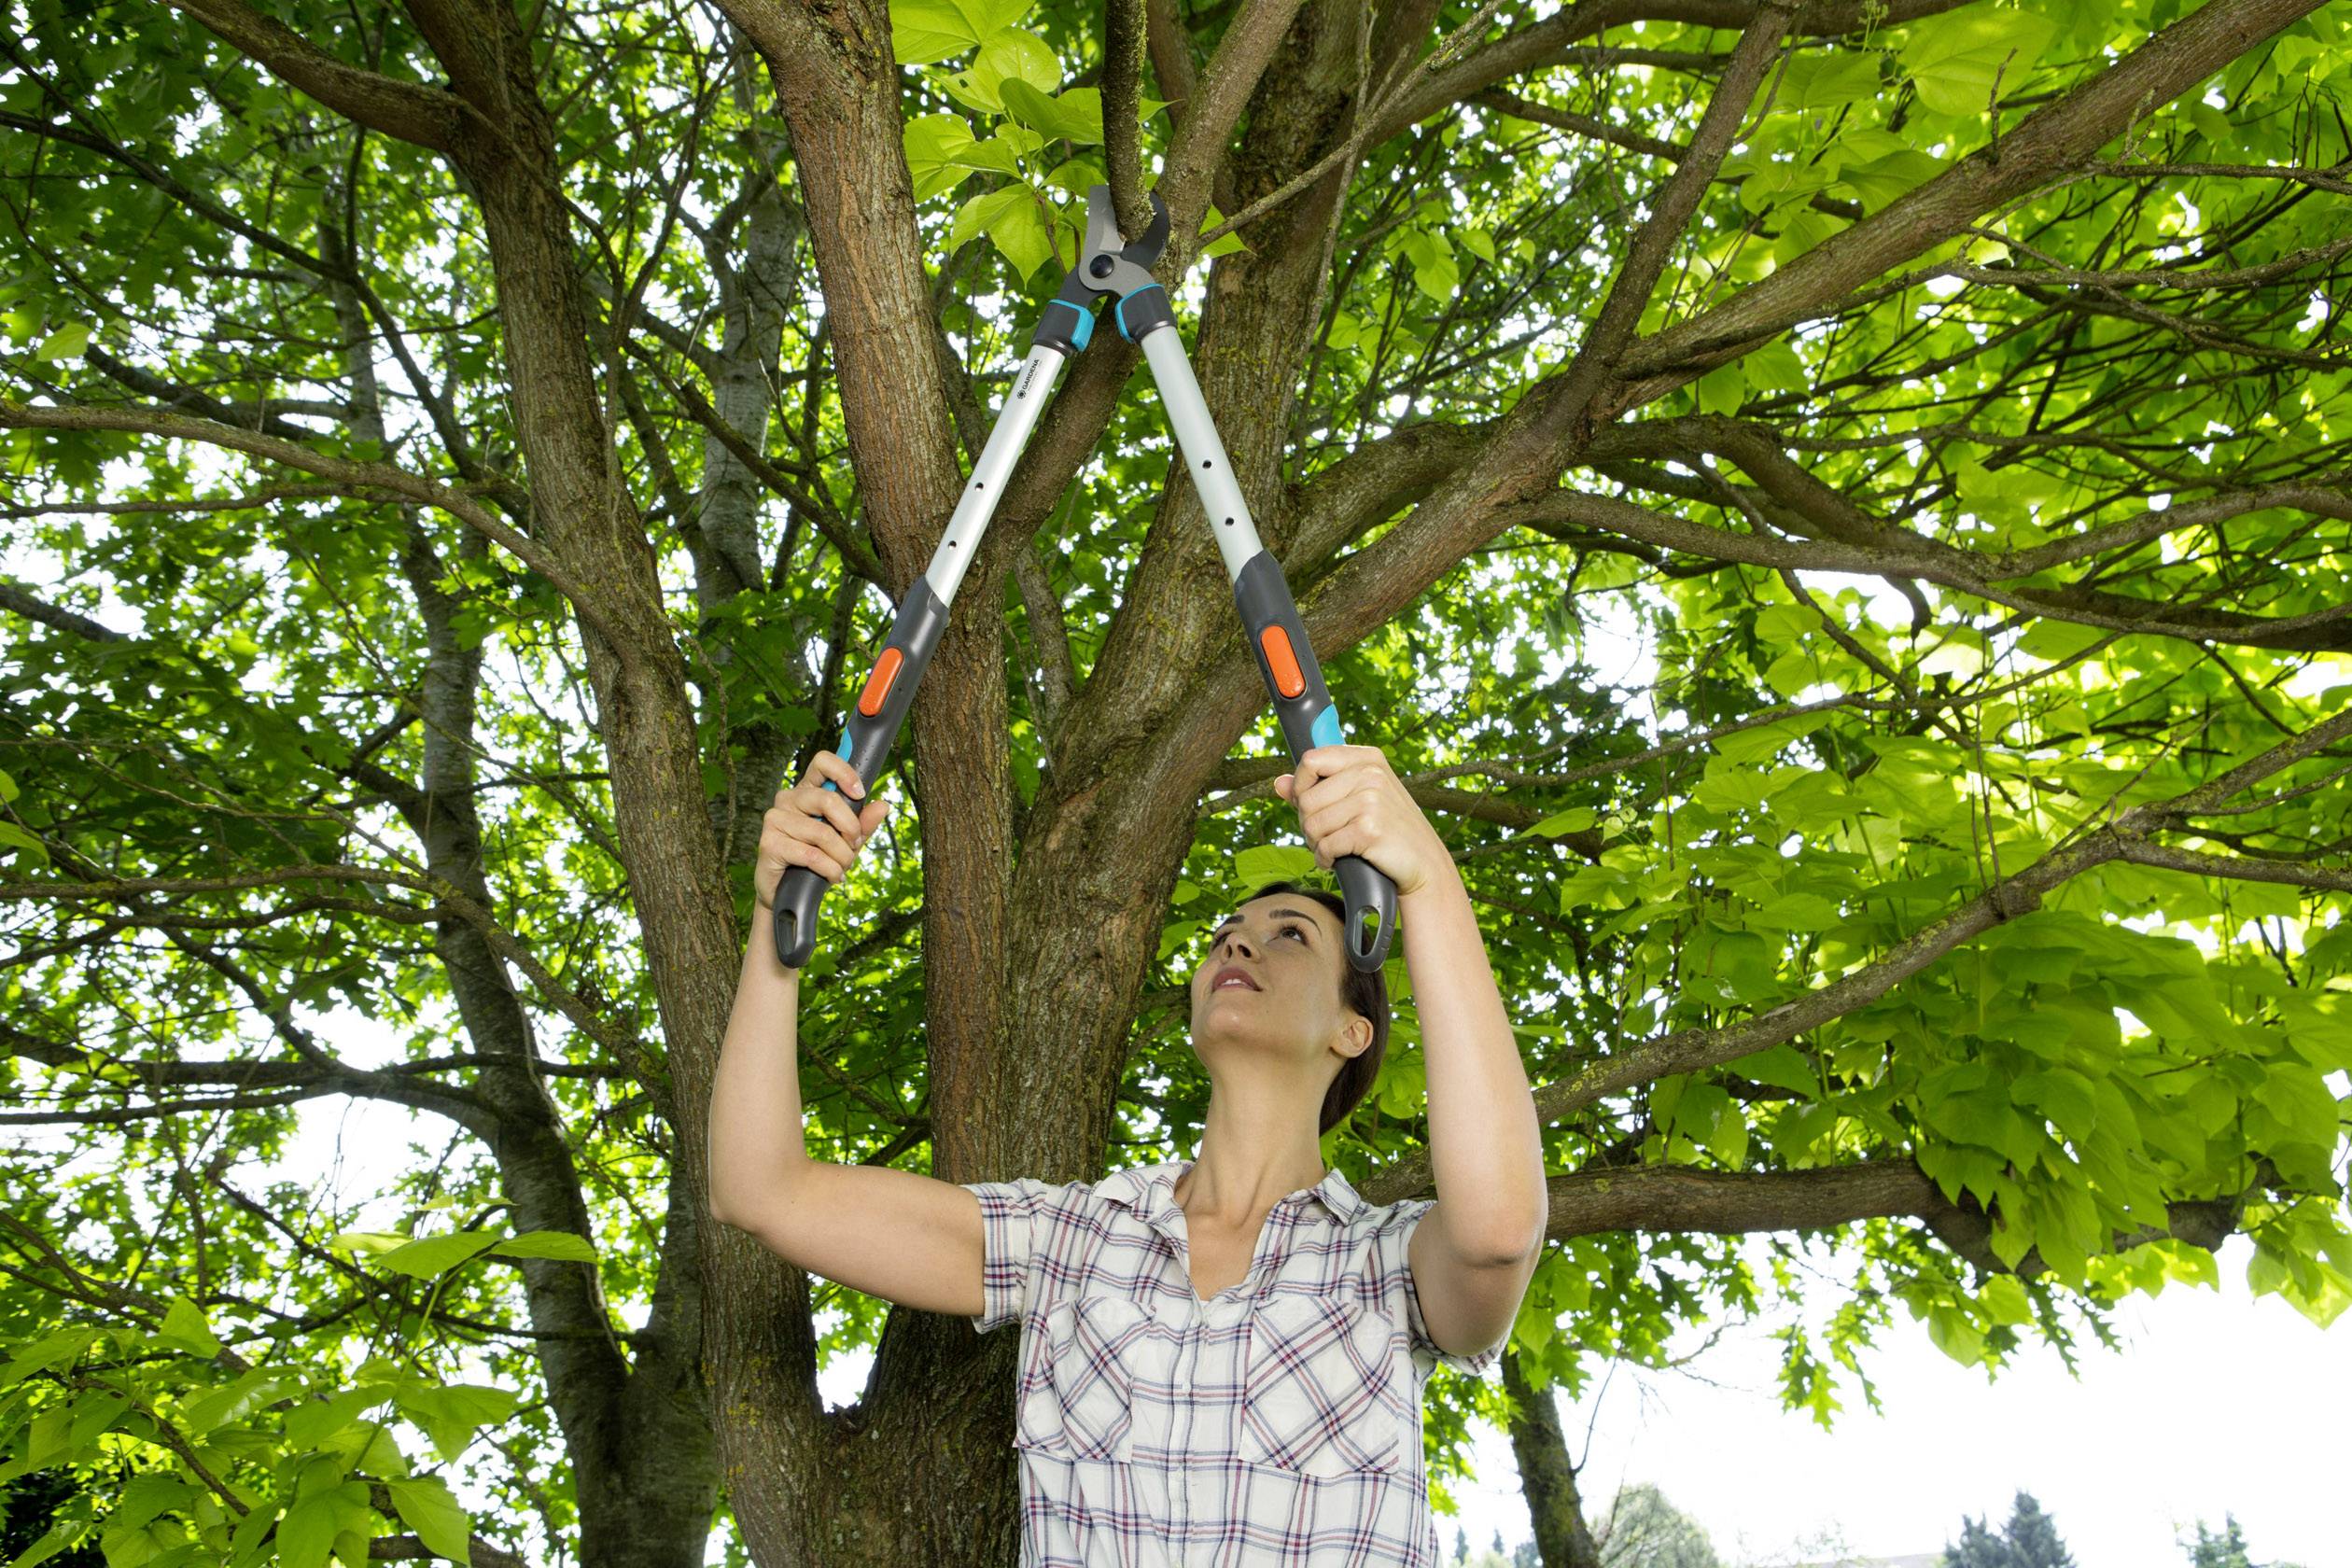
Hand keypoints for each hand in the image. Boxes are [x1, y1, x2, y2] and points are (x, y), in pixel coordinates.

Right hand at [755, 750, 891, 911]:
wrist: (789, 893)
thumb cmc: (817, 861)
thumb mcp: (847, 841)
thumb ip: (863, 822)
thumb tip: (882, 805)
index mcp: (807, 791)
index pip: (822, 762)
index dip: (844, 773)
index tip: (859, 793)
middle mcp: (788, 799)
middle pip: (828, 799)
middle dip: (851, 828)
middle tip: (854, 845)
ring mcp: (775, 819)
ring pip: (823, 833)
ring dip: (841, 856)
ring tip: (841, 867)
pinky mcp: (769, 843)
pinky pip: (811, 854)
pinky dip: (829, 869)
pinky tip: (831, 876)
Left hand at [1271, 744, 1452, 900]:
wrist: (1424, 864)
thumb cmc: (1388, 830)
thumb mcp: (1358, 799)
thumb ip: (1318, 788)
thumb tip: (1278, 783)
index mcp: (1367, 759)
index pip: (1310, 760)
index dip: (1301, 786)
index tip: (1311, 804)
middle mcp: (1370, 774)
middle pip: (1306, 798)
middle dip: (1308, 823)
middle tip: (1326, 836)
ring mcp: (1371, 800)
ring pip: (1312, 823)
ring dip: (1316, 843)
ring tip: (1334, 848)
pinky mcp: (1369, 829)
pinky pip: (1325, 845)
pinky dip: (1325, 859)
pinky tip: (1338, 861)